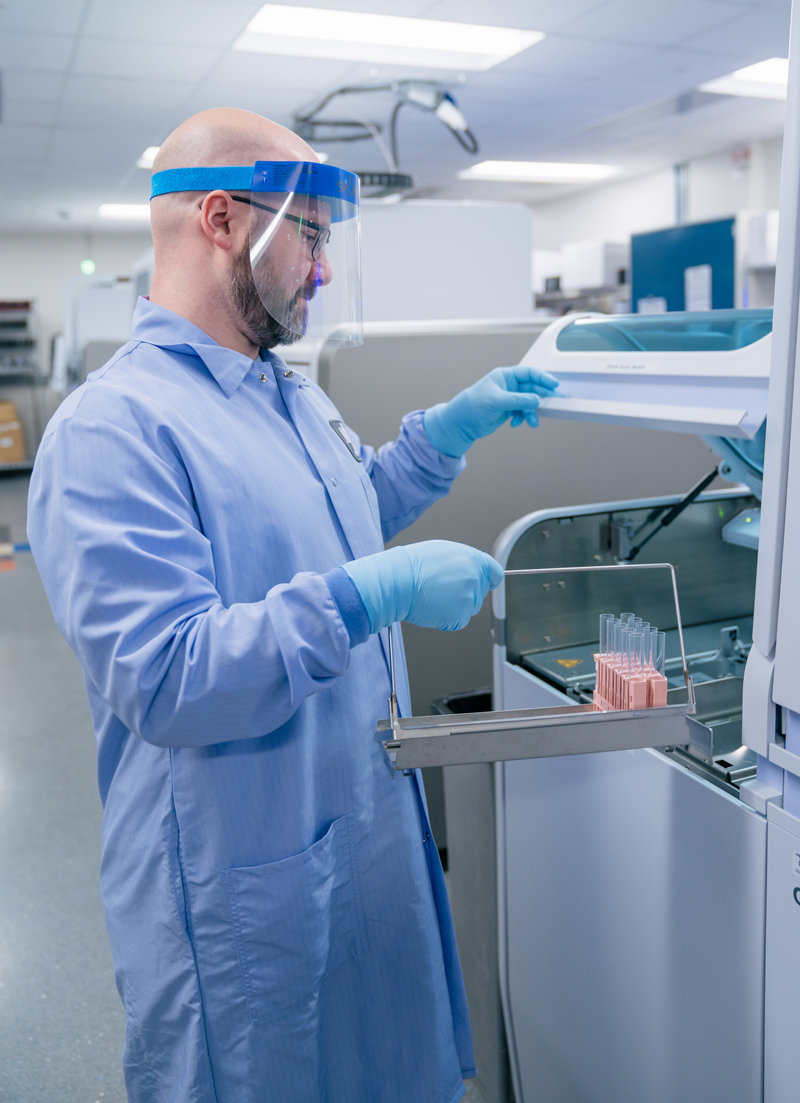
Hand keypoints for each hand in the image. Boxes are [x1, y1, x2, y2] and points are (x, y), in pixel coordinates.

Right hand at [341, 540, 503, 632]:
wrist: (398, 581)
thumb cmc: (413, 565)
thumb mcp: (444, 551)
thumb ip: (465, 561)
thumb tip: (473, 569)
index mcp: (474, 560)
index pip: (495, 574)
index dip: (487, 580)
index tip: (482, 584)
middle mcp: (475, 578)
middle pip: (480, 594)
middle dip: (466, 594)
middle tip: (443, 589)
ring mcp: (468, 598)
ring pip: (469, 608)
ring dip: (456, 606)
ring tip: (435, 596)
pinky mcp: (460, 616)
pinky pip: (459, 621)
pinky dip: (448, 618)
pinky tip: (433, 607)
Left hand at [423, 366, 559, 457]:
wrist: (462, 423)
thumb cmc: (473, 405)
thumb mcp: (497, 400)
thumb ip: (518, 400)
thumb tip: (536, 400)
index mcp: (505, 376)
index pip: (528, 373)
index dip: (542, 377)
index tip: (553, 384)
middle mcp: (509, 385)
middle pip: (532, 387)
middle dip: (541, 396)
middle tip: (554, 403)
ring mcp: (509, 398)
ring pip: (529, 402)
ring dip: (532, 412)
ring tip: (532, 422)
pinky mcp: (508, 410)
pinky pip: (522, 412)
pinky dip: (522, 418)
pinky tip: (515, 423)